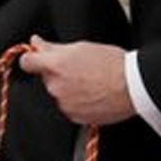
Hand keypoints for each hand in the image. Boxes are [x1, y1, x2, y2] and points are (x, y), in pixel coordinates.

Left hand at [19, 37, 133, 124]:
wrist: (133, 86)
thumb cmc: (113, 64)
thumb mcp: (82, 47)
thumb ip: (53, 47)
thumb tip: (36, 43)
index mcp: (55, 66)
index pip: (27, 62)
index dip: (32, 59)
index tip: (35, 58)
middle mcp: (56, 87)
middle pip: (46, 78)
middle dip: (57, 73)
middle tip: (78, 68)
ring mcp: (64, 104)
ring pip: (58, 93)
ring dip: (68, 88)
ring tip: (90, 82)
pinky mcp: (75, 117)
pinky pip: (69, 107)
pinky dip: (77, 102)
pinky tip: (92, 94)